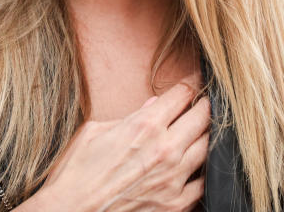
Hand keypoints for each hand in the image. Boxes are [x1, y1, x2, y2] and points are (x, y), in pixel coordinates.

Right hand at [24, 81, 209, 211]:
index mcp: (144, 126)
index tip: (191, 84)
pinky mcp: (175, 204)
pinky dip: (202, 171)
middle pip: (202, 118)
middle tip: (203, 102)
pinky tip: (196, 166)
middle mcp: (164, 149)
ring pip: (207, 148)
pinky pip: (202, 183)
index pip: (181, 95)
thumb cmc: (75, 173)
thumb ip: (128, 117)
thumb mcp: (94, 131)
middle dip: (204, 106)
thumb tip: (152, 106)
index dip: (188, 85)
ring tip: (202, 130)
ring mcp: (173, 179)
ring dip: (206, 135)